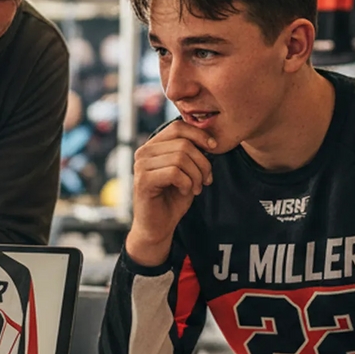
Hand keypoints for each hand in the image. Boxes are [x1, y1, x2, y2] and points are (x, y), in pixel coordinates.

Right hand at [126, 123, 215, 265]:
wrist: (158, 226)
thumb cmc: (172, 198)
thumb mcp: (186, 171)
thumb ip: (192, 154)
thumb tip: (210, 140)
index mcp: (153, 146)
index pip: (178, 127)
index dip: (199, 135)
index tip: (213, 148)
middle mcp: (144, 152)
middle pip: (183, 143)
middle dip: (202, 162)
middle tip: (206, 180)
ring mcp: (141, 165)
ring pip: (181, 158)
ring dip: (196, 176)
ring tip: (196, 188)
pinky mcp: (143, 180)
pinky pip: (175, 173)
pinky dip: (187, 184)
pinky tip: (185, 192)